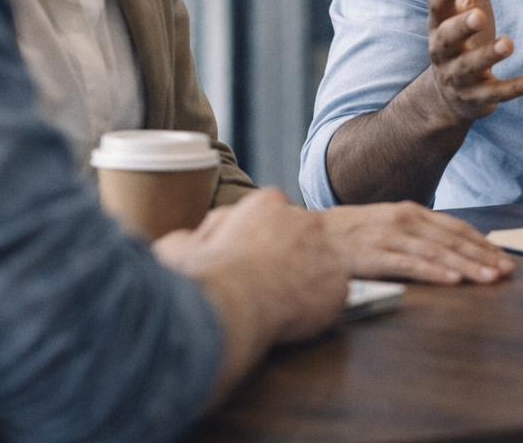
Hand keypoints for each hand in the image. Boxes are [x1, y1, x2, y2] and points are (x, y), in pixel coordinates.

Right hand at [153, 188, 346, 343]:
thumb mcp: (182, 249)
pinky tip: (298, 319)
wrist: (234, 301)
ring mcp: (326, 249)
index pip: (272, 215)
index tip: (250, 262)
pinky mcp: (340, 283)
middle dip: (289, 257)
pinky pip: (333, 295)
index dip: (260, 242)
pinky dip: (319, 309)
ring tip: (282, 305)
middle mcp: (304, 218)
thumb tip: (184, 244)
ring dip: (305, 282)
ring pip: (319, 265)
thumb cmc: (207, 274)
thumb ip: (186, 242)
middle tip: (268, 284)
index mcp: (267, 202)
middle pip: (302, 236)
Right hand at [318, 202, 514, 283]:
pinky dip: (435, 271)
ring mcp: (388, 237)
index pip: (452, 226)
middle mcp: (402, 219)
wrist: (301, 239)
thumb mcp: (378, 225)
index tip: (500, 256)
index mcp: (406, 211)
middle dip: (482, 255)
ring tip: (490, 278)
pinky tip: (454, 280)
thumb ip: (405, 231)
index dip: (479, 241)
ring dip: (467, 266)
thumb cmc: (340, 237)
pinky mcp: (373, 256)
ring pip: (437, 252)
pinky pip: (410, 265)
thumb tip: (435, 243)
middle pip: (451, 239)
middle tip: (507, 269)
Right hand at [422, 0, 522, 124]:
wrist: (448, 96)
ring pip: (470, 68)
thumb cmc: (462, 37)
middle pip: (447, 40)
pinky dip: (517, 87)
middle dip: (460, 28)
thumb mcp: (466, 2)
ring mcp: (460, 78)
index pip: (435, 9)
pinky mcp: (479, 99)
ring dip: (488, 56)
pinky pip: (497, 94)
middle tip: (477, 14)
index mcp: (439, 25)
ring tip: (508, 43)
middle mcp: (444, 52)